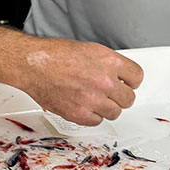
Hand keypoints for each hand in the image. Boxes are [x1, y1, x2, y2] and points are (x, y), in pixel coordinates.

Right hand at [18, 38, 143, 124]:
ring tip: (96, 100)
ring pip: (114, 113)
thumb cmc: (53, 54)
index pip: (137, 77)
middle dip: (120, 96)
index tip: (127, 83)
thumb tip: (116, 74)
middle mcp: (104, 81)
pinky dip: (92, 116)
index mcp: (108, 62)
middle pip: (129, 98)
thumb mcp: (88, 49)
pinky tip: (85, 106)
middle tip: (112, 93)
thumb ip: (106, 63)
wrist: (32, 64)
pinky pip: (96, 121)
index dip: (131, 81)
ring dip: (107, 107)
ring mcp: (92, 99)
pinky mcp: (79, 114)